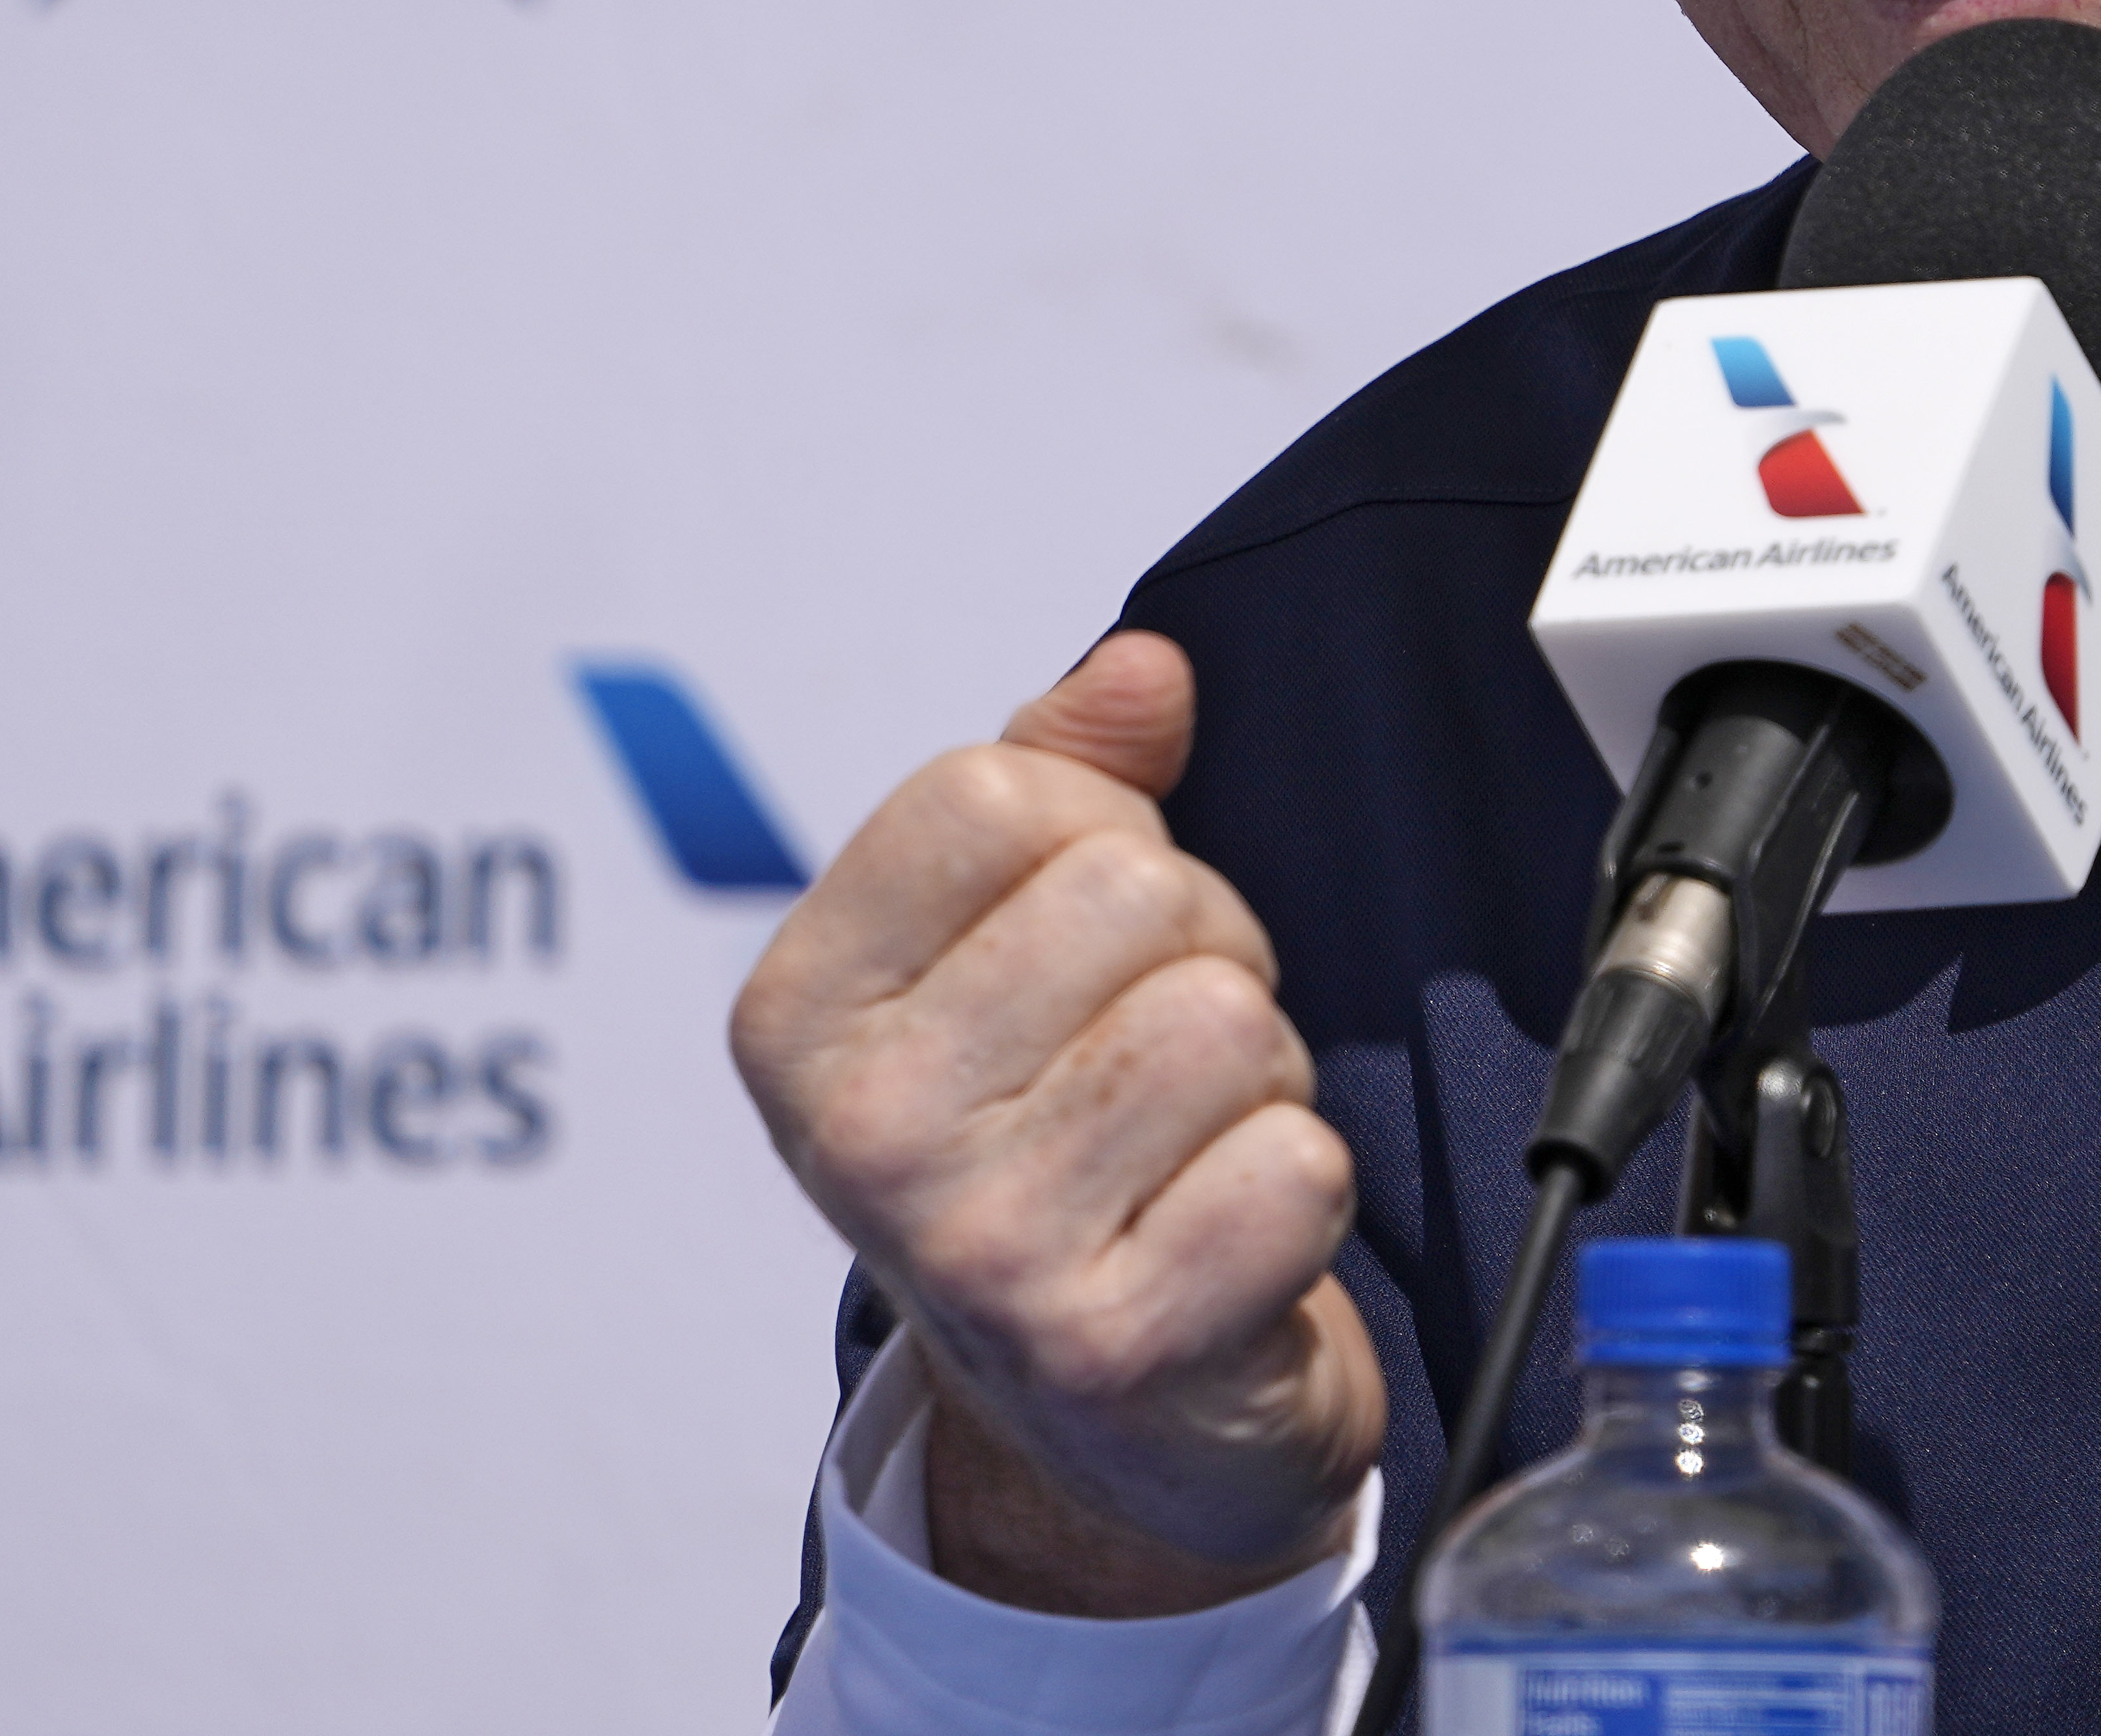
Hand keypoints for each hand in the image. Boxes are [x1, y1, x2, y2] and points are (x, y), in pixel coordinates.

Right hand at [732, 632, 1384, 1613]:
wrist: (1103, 1428)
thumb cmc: (1058, 1142)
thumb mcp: (1010, 947)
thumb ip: (1063, 778)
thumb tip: (1143, 671)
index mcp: (800, 1014)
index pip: (997, 796)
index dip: (1096, 838)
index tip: (1080, 946)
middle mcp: (862, 1135)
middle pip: (1136, 895)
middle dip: (1198, 957)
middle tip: (1156, 1067)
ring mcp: (978, 1250)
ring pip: (1231, 1020)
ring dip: (1258, 1076)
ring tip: (1192, 1149)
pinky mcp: (1107, 1347)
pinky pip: (1296, 1163)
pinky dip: (1300, 1190)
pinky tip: (1228, 1241)